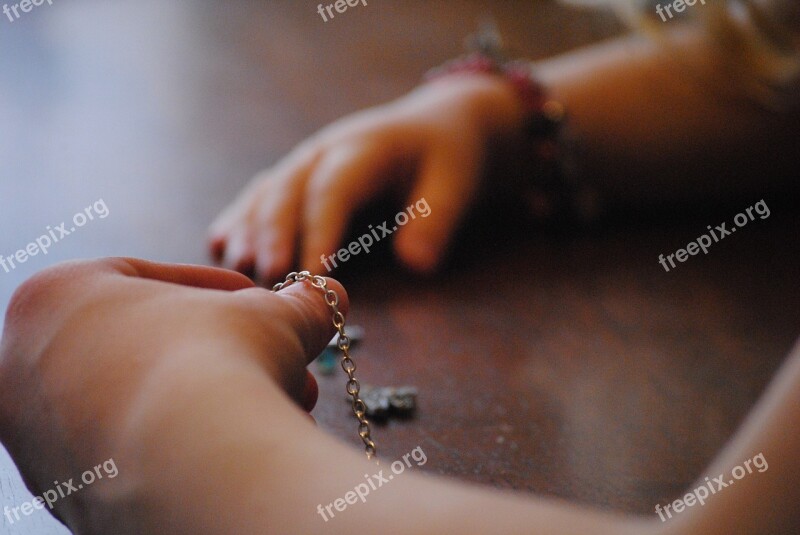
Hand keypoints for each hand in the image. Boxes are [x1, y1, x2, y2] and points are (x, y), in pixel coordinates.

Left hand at [0, 258, 343, 532]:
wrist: (196, 467)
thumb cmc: (219, 364)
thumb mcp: (271, 316)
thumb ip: (296, 304)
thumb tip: (329, 298)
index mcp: (54, 298)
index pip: (143, 277)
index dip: (218, 289)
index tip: (262, 304)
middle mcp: (25, 366)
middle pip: (145, 345)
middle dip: (224, 356)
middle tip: (277, 366)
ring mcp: (37, 436)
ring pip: (141, 402)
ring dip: (212, 401)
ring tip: (274, 409)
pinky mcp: (63, 493)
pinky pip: (132, 455)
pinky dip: (183, 447)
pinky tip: (238, 449)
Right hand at [208, 74, 523, 281]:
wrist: (434, 126)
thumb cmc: (447, 157)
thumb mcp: (456, 183)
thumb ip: (436, 221)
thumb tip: (417, 265)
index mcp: (363, 149)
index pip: (334, 189)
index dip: (321, 230)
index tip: (312, 273)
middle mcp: (324, 152)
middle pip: (288, 191)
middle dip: (274, 236)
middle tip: (268, 280)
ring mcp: (304, 162)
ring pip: (266, 194)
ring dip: (249, 232)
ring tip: (237, 273)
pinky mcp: (296, 177)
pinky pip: (260, 196)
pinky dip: (239, 220)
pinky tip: (219, 246)